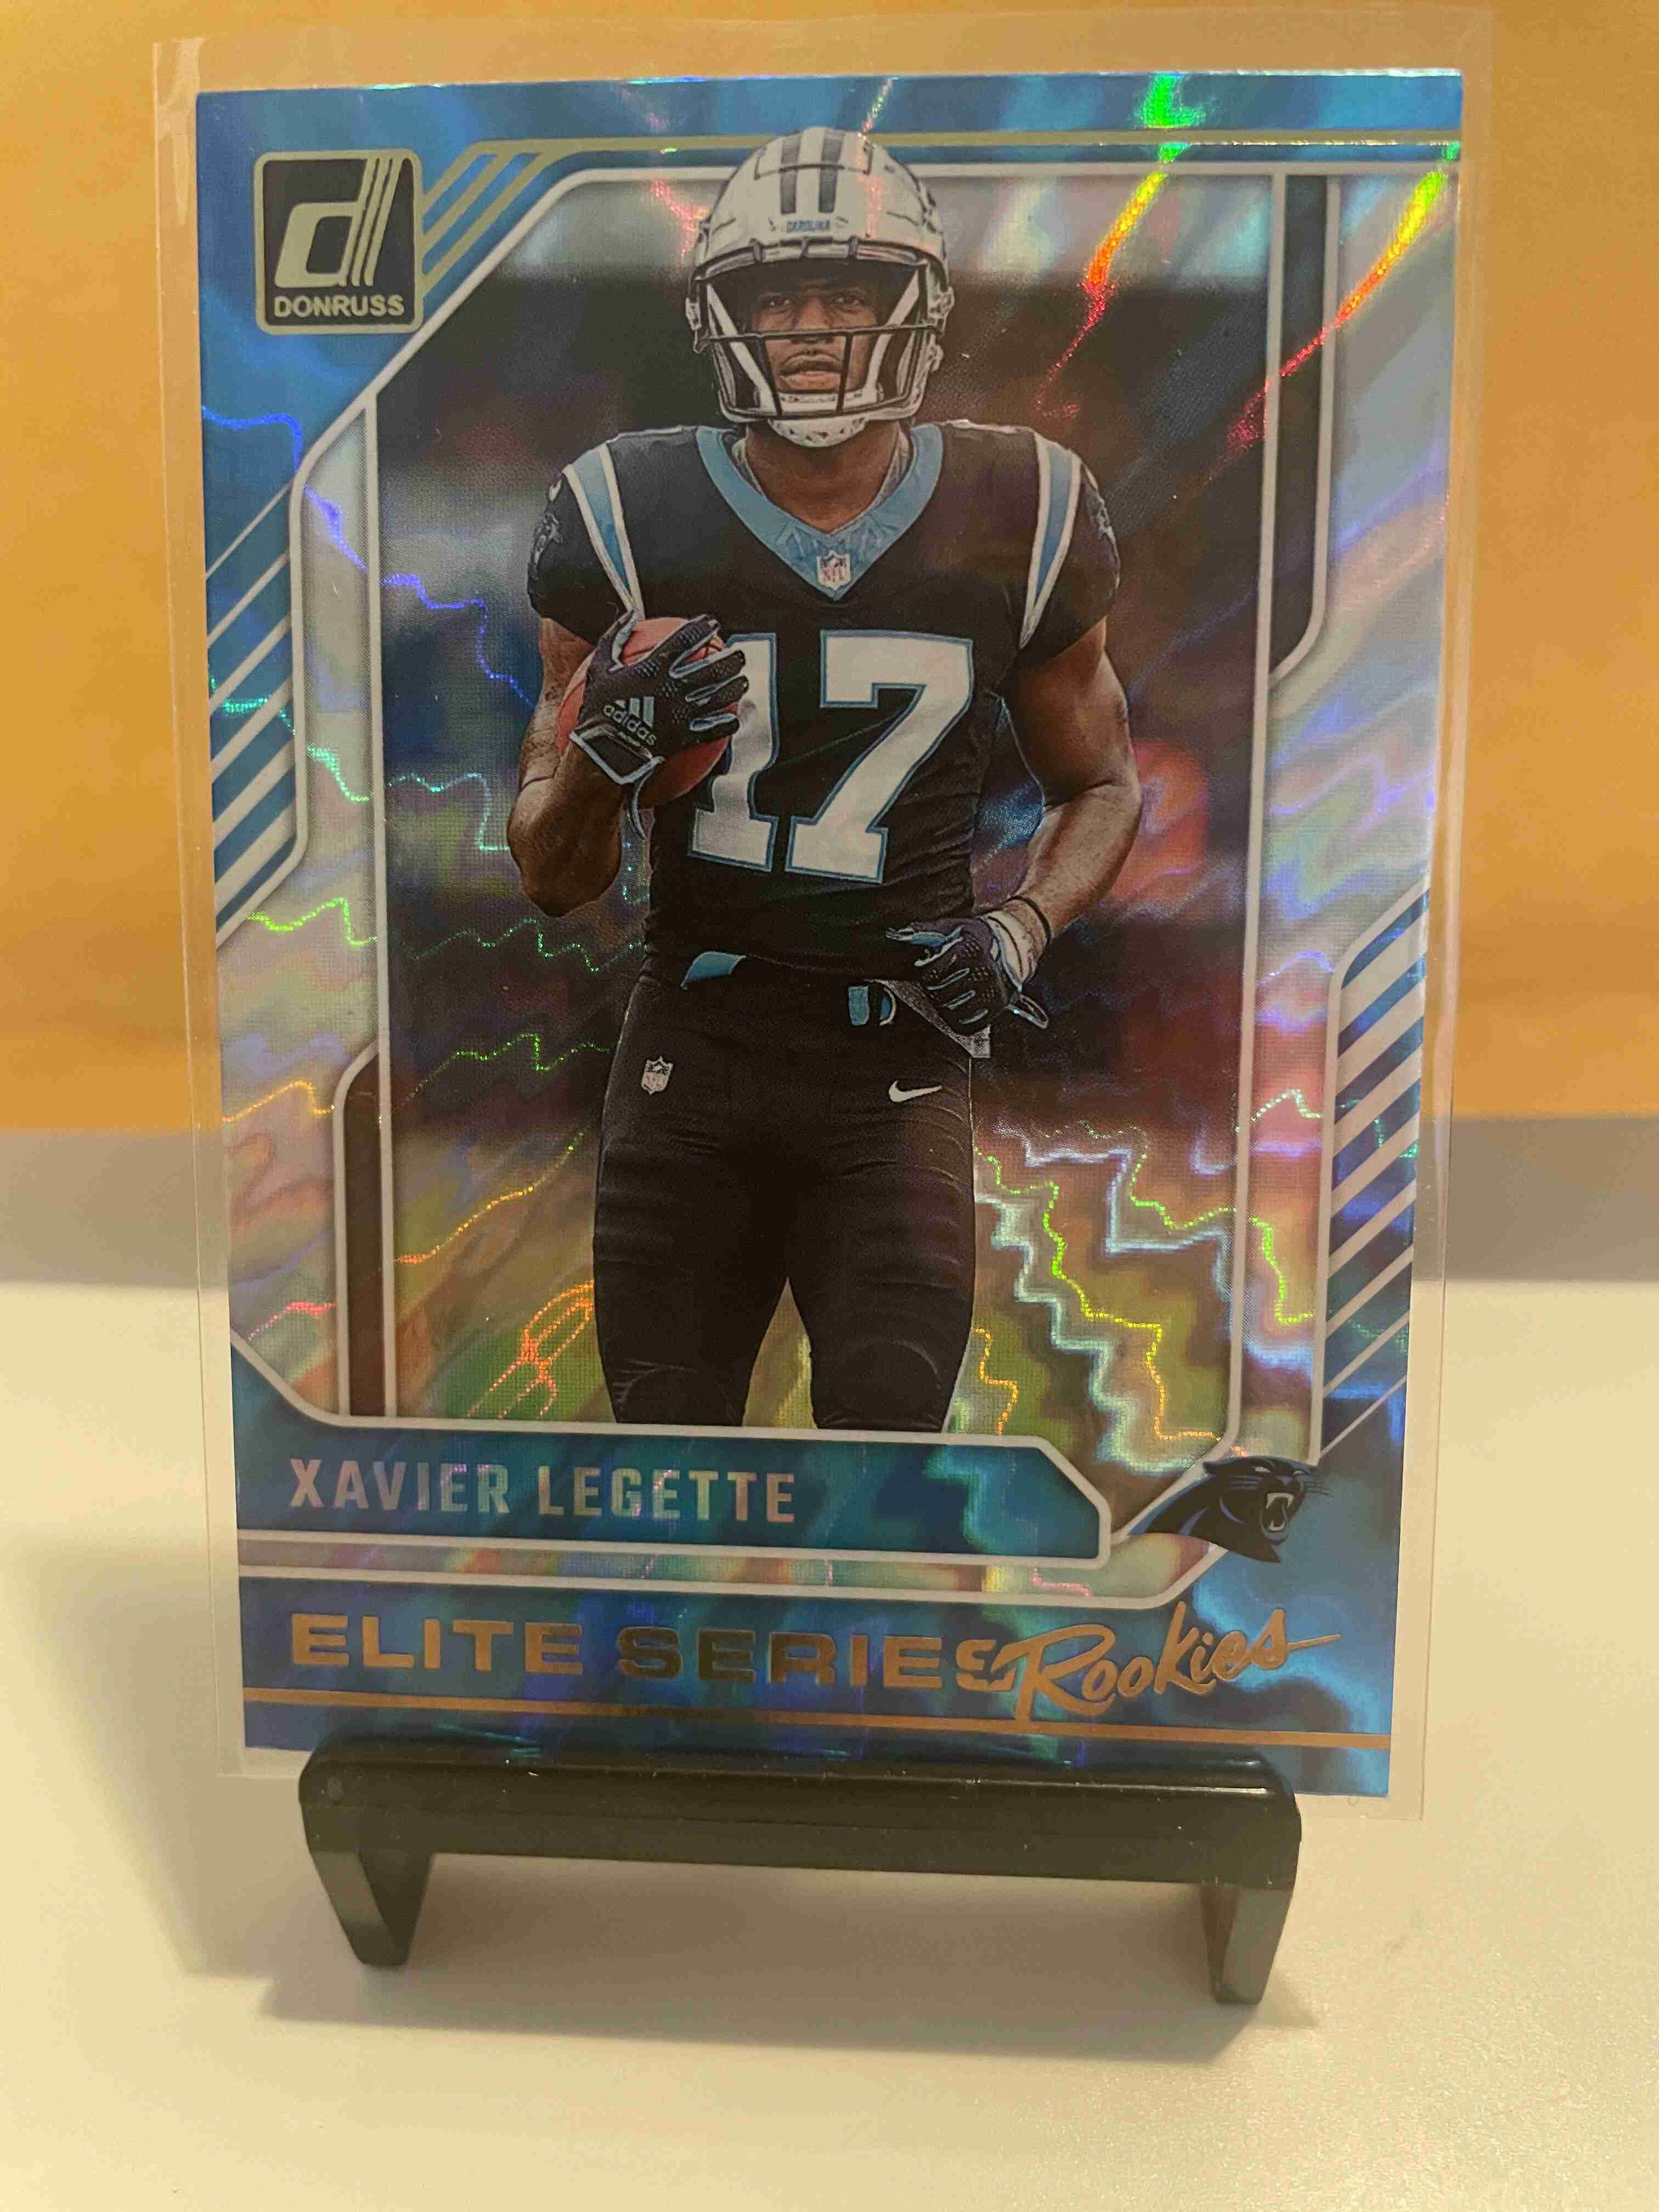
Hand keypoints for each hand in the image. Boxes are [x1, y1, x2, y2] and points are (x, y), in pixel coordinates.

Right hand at [570, 611, 747, 791]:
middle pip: (713, 668)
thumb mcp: (600, 667)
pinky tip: (734, 719)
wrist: (604, 751)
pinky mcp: (686, 736)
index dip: (703, 627)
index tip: (712, 622)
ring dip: (735, 687)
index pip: (686, 639)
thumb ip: (614, 637)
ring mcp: (683, 712)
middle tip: (739, 655)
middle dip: (730, 659)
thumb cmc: (599, 709)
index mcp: (655, 667)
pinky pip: (714, 729)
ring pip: (719, 696)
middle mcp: (674, 687)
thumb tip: (628, 614)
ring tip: (742, 682)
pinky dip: (727, 723)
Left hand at [887, 905, 1049, 1034]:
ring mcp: (992, 991)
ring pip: (951, 1010)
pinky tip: (957, 1005)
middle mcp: (985, 970)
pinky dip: (956, 1018)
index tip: (929, 969)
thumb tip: (897, 934)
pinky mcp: (996, 1007)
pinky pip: (966, 1023)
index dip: (927, 973)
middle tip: (936, 983)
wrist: (1007, 951)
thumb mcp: (951, 928)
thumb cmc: (972, 939)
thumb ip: (924, 931)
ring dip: (943, 1004)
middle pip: (941, 993)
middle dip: (933, 989)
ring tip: (946, 993)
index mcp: (972, 949)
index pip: (935, 971)